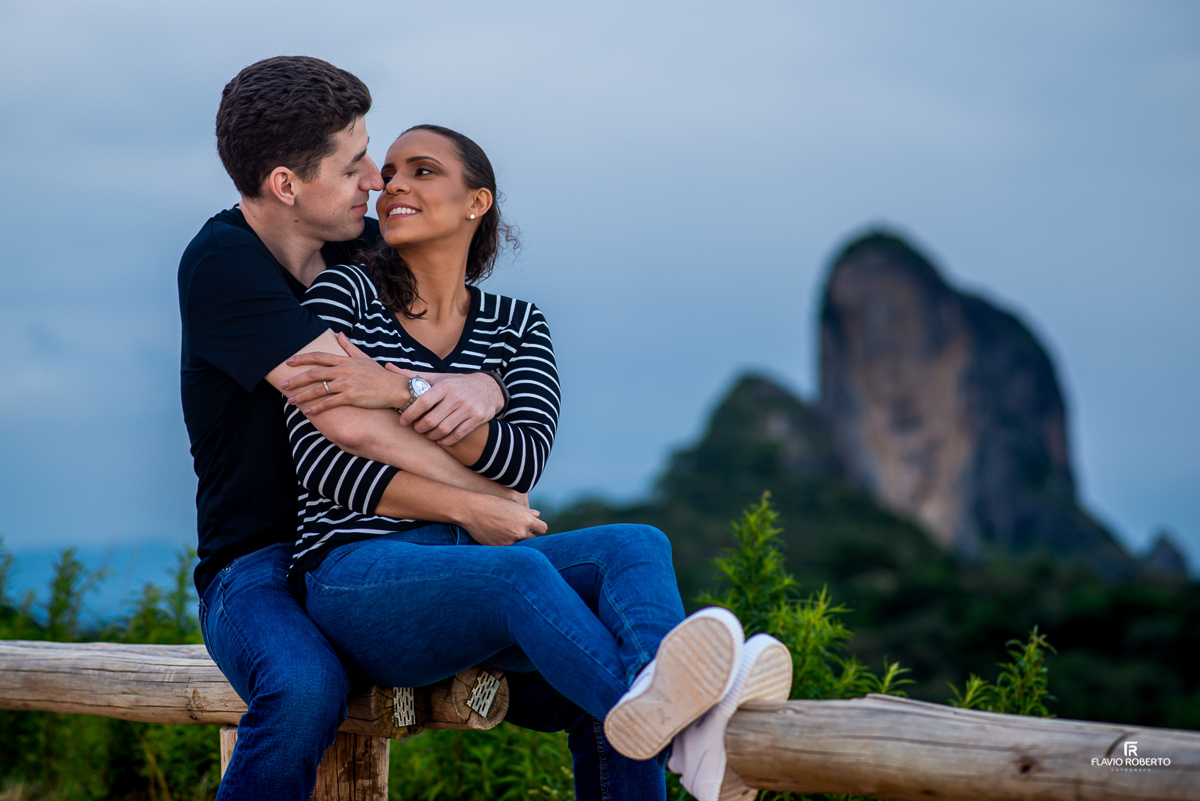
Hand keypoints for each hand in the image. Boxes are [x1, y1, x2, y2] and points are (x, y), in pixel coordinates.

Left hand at [282, 332, 409, 414]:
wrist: (395, 388)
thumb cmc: (379, 375)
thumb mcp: (364, 358)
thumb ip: (349, 347)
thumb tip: (339, 334)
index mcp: (345, 361)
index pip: (319, 357)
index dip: (301, 359)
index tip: (288, 362)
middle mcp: (343, 371)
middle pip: (314, 373)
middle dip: (296, 380)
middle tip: (283, 385)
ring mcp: (347, 384)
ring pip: (318, 389)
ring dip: (302, 396)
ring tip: (291, 401)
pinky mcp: (351, 396)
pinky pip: (329, 402)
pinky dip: (316, 407)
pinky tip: (307, 411)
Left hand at [386, 365, 504, 445]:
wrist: (488, 388)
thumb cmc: (456, 383)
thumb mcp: (437, 377)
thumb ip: (412, 375)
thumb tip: (388, 366)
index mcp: (445, 385)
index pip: (424, 402)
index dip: (411, 413)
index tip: (403, 421)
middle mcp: (457, 396)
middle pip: (432, 419)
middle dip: (420, 428)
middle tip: (416, 428)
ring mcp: (468, 408)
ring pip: (444, 429)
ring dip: (432, 436)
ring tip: (428, 434)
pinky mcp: (477, 418)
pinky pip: (458, 435)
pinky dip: (446, 440)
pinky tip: (441, 439)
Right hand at [461, 496, 546, 545]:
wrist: (470, 510)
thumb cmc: (491, 504)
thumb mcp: (511, 504)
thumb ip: (526, 511)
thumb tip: (537, 514)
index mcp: (525, 519)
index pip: (543, 529)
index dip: (538, 528)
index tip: (533, 528)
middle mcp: (520, 532)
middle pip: (532, 539)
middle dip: (527, 535)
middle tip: (516, 530)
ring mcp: (509, 541)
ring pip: (519, 545)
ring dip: (515, 540)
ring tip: (505, 532)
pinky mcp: (499, 547)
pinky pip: (508, 549)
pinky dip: (505, 544)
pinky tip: (497, 536)